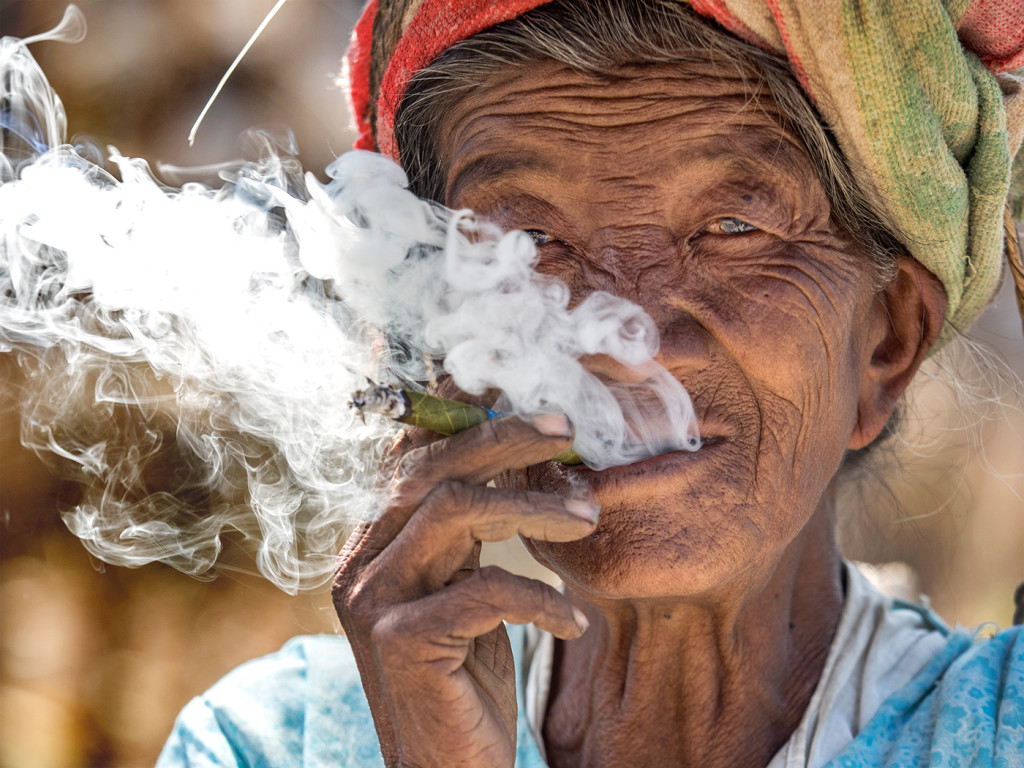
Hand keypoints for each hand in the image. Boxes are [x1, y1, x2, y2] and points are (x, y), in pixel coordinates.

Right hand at [332, 413, 596, 767]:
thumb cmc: (465, 676)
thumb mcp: (465, 588)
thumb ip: (469, 531)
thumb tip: (518, 455)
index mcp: (374, 541)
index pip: (409, 454)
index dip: (461, 414)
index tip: (526, 402)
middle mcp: (361, 561)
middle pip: (431, 467)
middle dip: (504, 436)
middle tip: (567, 430)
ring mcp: (374, 600)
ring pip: (454, 510)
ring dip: (533, 506)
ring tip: (588, 518)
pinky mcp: (401, 642)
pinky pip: (484, 590)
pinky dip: (540, 598)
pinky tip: (572, 622)